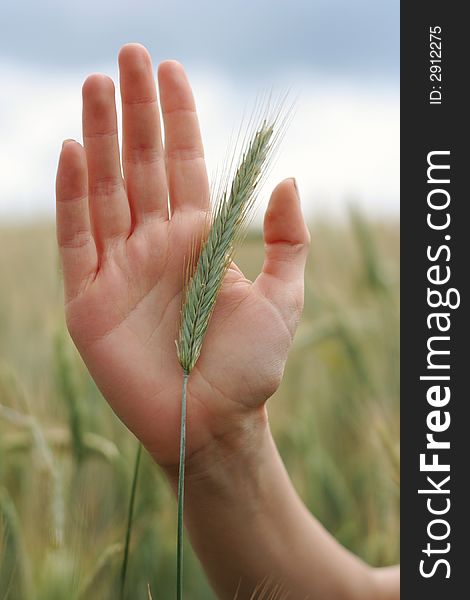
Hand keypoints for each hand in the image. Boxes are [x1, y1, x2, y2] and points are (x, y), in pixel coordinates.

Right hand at [56, 44, 309, 468]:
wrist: (212, 424)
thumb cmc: (250, 369)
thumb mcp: (285, 300)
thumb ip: (288, 240)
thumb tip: (287, 179)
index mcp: (201, 241)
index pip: (187, 166)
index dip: (180, 119)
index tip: (172, 71)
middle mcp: (158, 246)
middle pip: (143, 165)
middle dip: (137, 111)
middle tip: (130, 55)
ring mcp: (121, 269)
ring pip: (106, 190)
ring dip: (100, 137)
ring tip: (98, 84)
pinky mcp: (89, 299)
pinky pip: (77, 238)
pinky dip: (72, 195)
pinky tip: (72, 151)